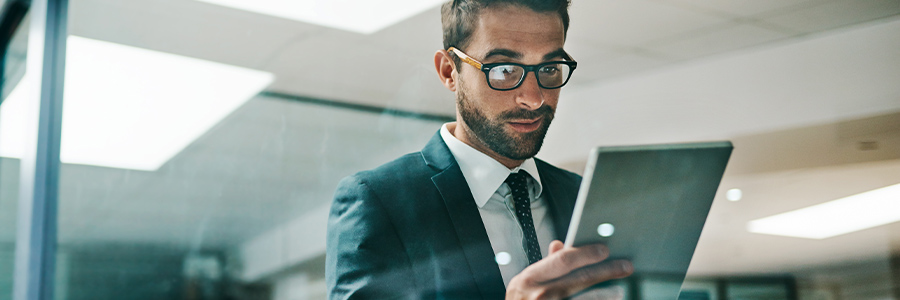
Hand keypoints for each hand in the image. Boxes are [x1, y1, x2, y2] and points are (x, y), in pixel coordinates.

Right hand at [505, 240, 632, 299]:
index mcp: (528, 279)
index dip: (586, 253)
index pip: (562, 260)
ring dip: (605, 295)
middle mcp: (538, 294)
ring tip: (619, 290)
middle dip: (605, 271)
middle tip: (625, 266)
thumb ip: (544, 266)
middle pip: (579, 279)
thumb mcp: (523, 285)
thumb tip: (559, 245)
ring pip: (584, 299)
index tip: (604, 249)